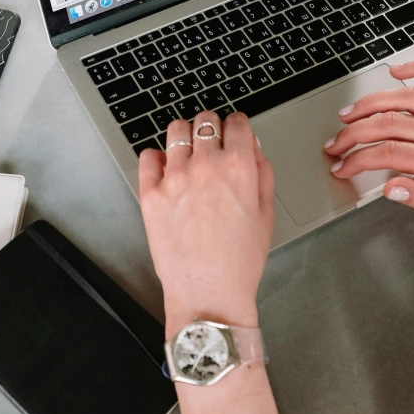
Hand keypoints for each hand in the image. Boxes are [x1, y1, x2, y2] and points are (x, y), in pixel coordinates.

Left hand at [139, 112, 273, 337]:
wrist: (209, 293)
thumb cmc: (240, 260)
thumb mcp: (266, 212)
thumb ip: (262, 172)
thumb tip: (252, 146)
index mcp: (239, 167)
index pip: (237, 122)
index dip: (238, 125)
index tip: (235, 131)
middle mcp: (206, 166)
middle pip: (205, 120)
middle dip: (212, 126)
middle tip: (212, 140)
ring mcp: (175, 178)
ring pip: (176, 130)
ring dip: (185, 135)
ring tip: (188, 151)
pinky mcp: (151, 193)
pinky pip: (148, 156)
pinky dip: (157, 157)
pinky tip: (166, 169)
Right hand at [324, 60, 413, 222]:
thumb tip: (391, 189)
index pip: (389, 154)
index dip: (358, 159)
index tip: (341, 167)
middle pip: (390, 125)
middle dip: (355, 134)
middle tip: (335, 144)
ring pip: (407, 99)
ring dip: (373, 104)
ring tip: (349, 114)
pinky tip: (397, 70)